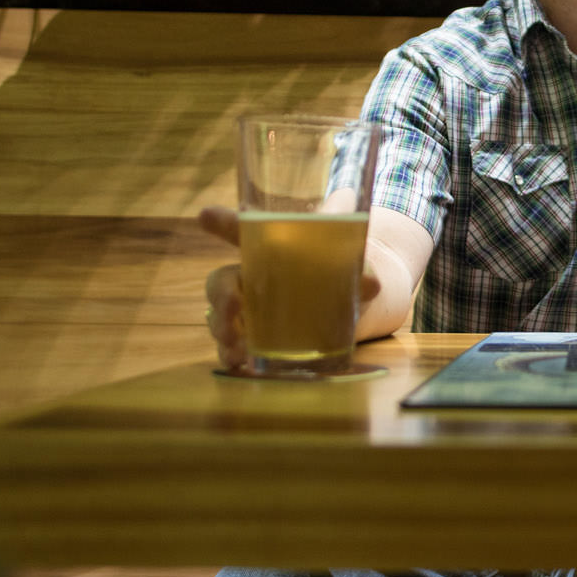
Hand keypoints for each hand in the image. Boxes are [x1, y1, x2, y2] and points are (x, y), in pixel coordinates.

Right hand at [199, 206, 384, 371]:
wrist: (347, 305)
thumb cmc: (340, 273)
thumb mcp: (352, 268)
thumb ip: (359, 271)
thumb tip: (372, 283)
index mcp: (268, 249)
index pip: (241, 232)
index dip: (222, 223)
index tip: (205, 215)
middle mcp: (250, 277)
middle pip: (220, 280)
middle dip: (221, 293)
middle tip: (236, 304)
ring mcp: (247, 310)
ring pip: (219, 314)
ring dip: (222, 327)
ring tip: (234, 340)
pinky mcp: (252, 337)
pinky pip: (230, 345)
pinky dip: (229, 354)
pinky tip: (237, 361)